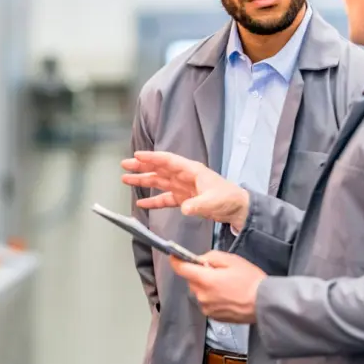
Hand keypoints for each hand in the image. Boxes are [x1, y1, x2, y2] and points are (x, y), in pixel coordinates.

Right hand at [121, 150, 249, 231]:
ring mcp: (183, 187)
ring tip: (126, 180)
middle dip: (142, 166)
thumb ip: (197, 205)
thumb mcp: (213, 201)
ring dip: (143, 181)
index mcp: (192, 170)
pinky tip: (142, 202)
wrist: (238, 209)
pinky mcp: (184, 199)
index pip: (168, 160)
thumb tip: (185, 209)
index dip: (152, 157)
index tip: (137, 155)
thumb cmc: (228, 199)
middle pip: (160, 169)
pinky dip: (153, 200)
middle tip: (125, 165)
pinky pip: (165, 198)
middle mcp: (185, 176)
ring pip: (159, 182)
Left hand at [170, 252, 265, 322]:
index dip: (176, 260)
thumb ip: (211, 257)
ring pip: (199, 291)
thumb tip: (200, 261)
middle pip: (191, 280)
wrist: (265, 304)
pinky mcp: (213, 316)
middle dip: (199, 273)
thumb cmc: (250, 280)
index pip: (181, 269)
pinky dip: (212, 297)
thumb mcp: (231, 260)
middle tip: (218, 271)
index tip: (174, 256)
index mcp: (205, 280)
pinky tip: (228, 296)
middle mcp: (202, 296)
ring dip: (206, 286)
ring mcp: (207, 308)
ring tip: (226, 285)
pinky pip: (207, 302)